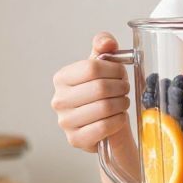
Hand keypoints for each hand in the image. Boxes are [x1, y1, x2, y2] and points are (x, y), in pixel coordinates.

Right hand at [51, 32, 131, 152]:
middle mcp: (58, 100)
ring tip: (122, 103)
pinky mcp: (76, 140)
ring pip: (104, 108)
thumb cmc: (104, 93)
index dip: (114, 69)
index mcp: (61, 78)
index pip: (92, 68)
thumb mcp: (103, 67)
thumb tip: (107, 42)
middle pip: (100, 88)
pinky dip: (118, 120)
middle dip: (121, 88)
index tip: (121, 74)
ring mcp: (65, 122)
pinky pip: (104, 127)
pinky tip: (119, 117)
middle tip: (124, 90)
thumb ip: (104, 47)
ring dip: (121, 104)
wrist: (106, 126)